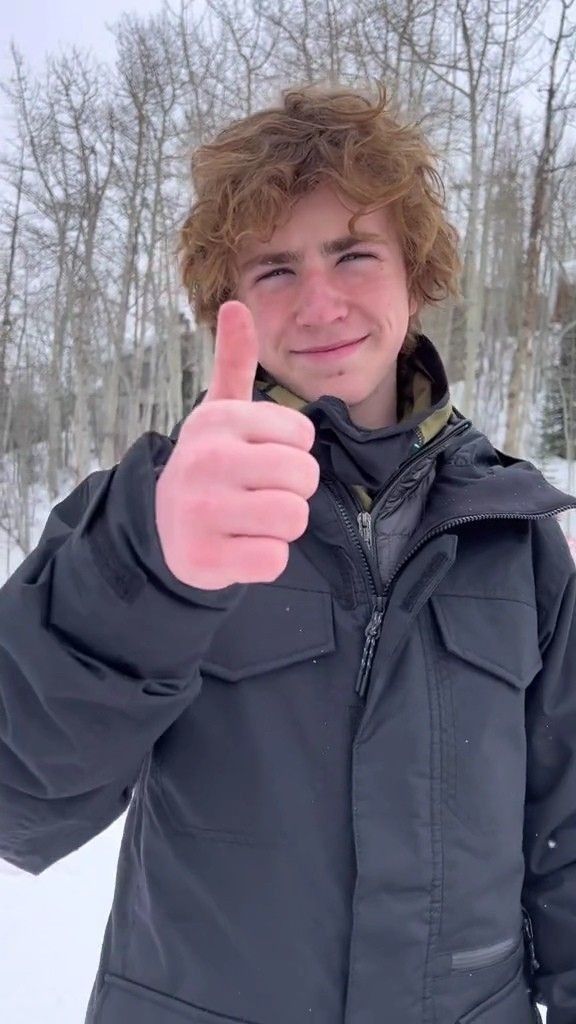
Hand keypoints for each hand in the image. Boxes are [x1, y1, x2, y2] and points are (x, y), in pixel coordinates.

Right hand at [155, 301, 319, 588]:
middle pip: (304, 477)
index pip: (302, 434)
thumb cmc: (211, 464)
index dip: (291, 451)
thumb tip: (236, 303)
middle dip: (292, 490)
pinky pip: (274, 560)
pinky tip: (238, 547)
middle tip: (258, 493)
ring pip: (293, 518)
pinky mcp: (204, 559)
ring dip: (281, 526)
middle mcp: (205, 461)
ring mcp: (201, 513)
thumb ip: (235, 362)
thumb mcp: (220, 412)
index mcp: (217, 421)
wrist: (165, 527)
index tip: (259, 458)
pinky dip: (264, 559)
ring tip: (250, 519)